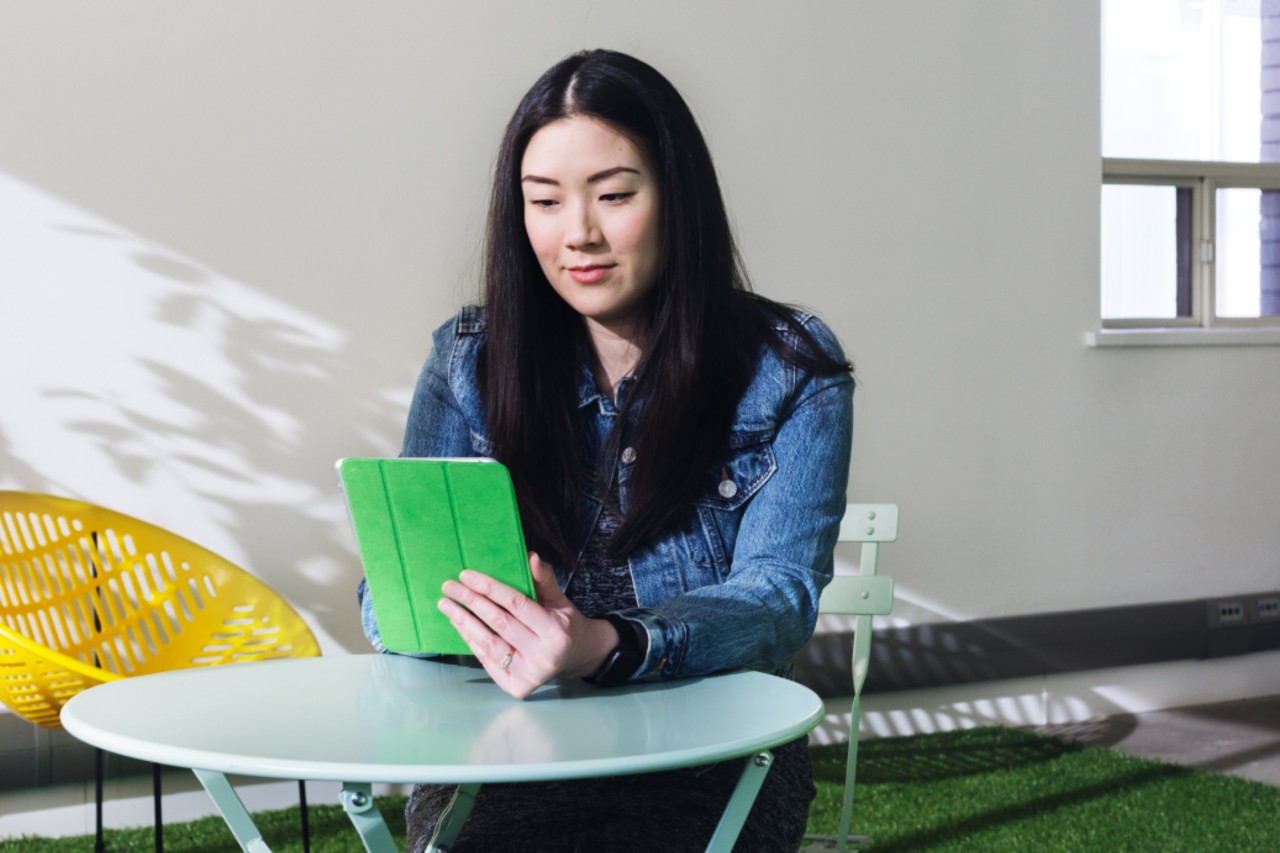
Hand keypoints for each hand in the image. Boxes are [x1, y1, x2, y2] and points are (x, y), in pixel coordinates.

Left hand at [437, 553, 617, 698]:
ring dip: (464, 622)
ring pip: (488, 644)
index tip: (466, 575)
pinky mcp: (516, 687)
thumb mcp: (560, 600)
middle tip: (449, 587)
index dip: (490, 588)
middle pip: (499, 623)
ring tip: (446, 605)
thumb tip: (530, 556)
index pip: (517, 604)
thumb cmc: (565, 624)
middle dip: (471, 602)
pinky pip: (487, 660)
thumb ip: (545, 580)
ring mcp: (528, 675)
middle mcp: (543, 656)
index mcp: (556, 632)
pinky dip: (471, 640)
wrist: (576, 657)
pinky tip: (459, 624)